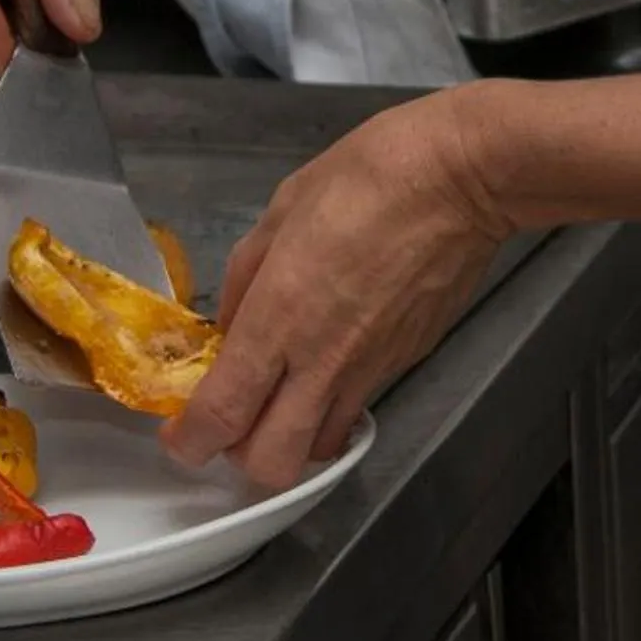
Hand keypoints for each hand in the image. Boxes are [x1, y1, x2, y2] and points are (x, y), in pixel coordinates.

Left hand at [163, 90, 509, 492]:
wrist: (461, 181)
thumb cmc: (366, 176)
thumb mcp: (282, 209)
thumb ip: (247, 276)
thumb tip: (231, 325)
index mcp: (280, 316)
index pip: (223, 413)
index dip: (189, 441)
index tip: (179, 435)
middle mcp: (322, 360)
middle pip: (271, 464)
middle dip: (239, 458)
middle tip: (231, 417)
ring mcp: (368, 370)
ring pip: (319, 451)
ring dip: (290, 441)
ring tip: (279, 400)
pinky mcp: (402, 366)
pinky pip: (355, 412)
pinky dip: (330, 410)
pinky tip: (328, 366)